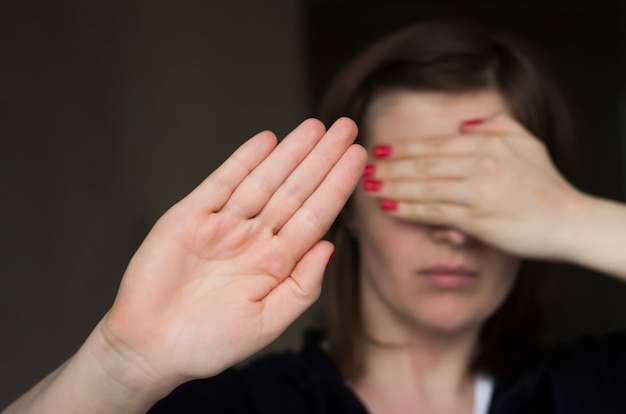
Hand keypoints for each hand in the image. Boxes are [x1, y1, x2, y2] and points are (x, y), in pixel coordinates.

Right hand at [101, 118, 366, 386]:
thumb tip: (330, 247)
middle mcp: (254, 238)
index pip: (315, 216)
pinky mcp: (189, 217)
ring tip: (315, 127)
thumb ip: (302, 286)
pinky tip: (267, 141)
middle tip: (347, 128)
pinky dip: (243, 161)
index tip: (358, 158)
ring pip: (263, 181)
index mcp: (276, 263)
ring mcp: (223, 225)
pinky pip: (221, 183)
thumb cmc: (209, 343)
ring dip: (289, 153)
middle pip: (295, 191)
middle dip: (322, 159)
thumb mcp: (267, 323)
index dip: (337, 186)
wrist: (150, 348)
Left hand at [362, 114, 584, 258]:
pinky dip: (410, 209)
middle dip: (391, 167)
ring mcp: (478, 193)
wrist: (568, 221)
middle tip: (364, 169)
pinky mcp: (478, 220)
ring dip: (394, 187)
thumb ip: (494, 126)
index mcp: (488, 144)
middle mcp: (480, 165)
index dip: (404, 148)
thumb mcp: (525, 142)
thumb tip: (462, 124)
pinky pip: (435, 212)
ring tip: (370, 187)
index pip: (435, 144)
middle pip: (424, 164)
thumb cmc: (545, 183)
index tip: (380, 150)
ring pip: (425, 187)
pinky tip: (391, 207)